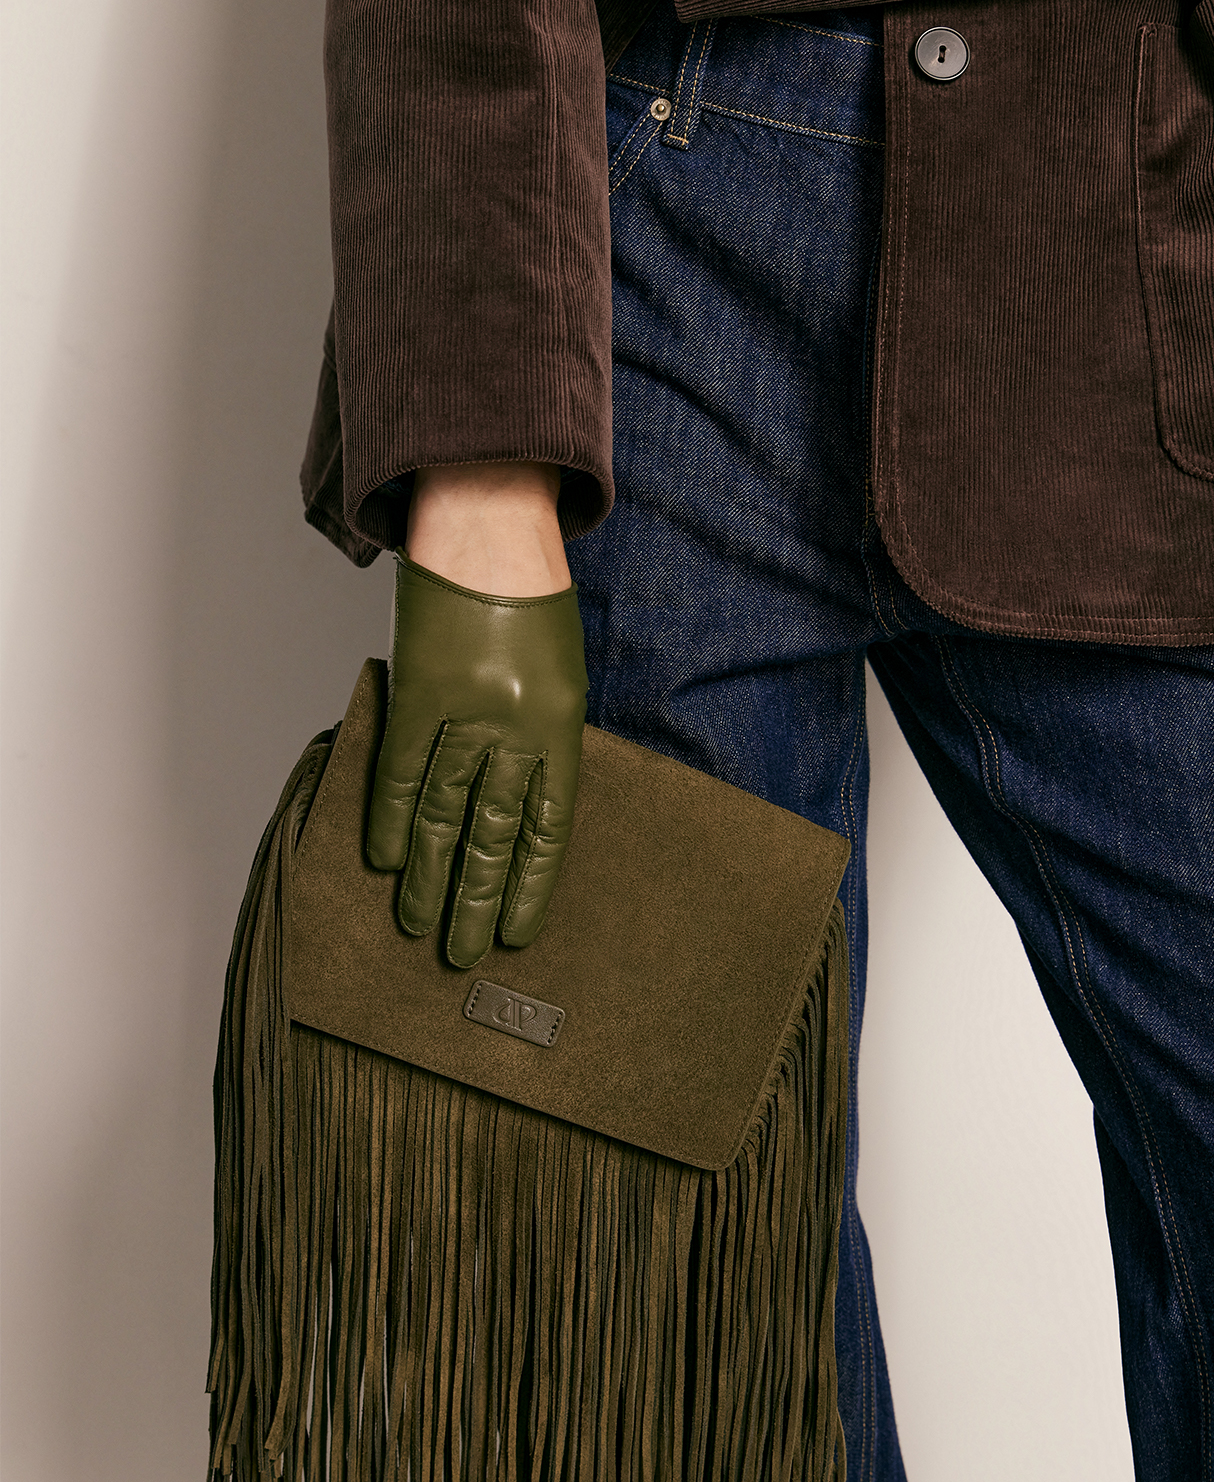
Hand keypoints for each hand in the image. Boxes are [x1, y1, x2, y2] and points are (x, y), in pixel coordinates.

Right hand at [366, 465, 588, 965]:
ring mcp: (463, 712)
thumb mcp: (561, 675)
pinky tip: (384, 862)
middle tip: (462, 955)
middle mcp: (516, 726)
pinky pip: (401, 771)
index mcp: (561, 725)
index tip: (517, 931)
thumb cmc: (530, 601)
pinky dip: (392, 819)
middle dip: (477, 900)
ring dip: (429, 876)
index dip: (530, 884)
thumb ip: (544, 742)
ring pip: (444, 815)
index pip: (547, 826)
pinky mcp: (417, 692)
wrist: (489, 526)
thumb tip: (522, 808)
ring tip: (416, 925)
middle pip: (494, 833)